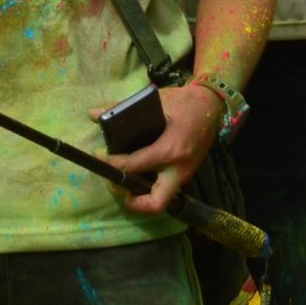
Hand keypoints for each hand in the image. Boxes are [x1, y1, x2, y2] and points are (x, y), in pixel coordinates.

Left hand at [100, 82, 224, 214]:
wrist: (212, 105)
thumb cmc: (182, 102)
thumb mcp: (152, 102)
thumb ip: (121, 109)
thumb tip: (93, 114)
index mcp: (169, 151)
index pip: (133, 166)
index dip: (111, 164)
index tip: (98, 156)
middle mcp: (178, 170)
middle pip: (155, 202)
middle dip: (131, 199)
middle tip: (113, 185)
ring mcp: (184, 175)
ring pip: (161, 199)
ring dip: (139, 196)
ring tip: (120, 180)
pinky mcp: (186, 174)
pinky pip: (165, 189)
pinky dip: (148, 187)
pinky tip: (134, 174)